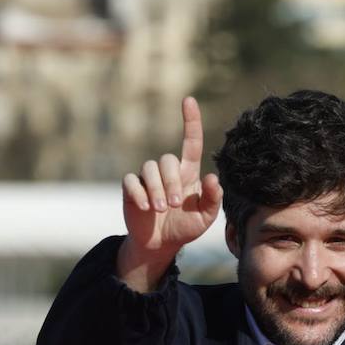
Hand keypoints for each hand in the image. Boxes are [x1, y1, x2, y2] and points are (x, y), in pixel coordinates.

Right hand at [119, 96, 223, 291]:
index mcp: (188, 174)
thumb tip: (212, 178)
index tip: (188, 100)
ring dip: (156, 189)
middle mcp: (167, 171)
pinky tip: (145, 208)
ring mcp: (147, 178)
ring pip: (149, 168)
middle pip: (167, 160)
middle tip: (174, 204)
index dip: (190, 121)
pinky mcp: (131, 188)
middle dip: (171, 182)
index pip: (191, 142)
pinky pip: (131, 181)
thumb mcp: (205, 218)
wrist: (160, 244)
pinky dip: (139, 193)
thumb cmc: (185, 227)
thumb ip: (213, 199)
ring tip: (160, 209)